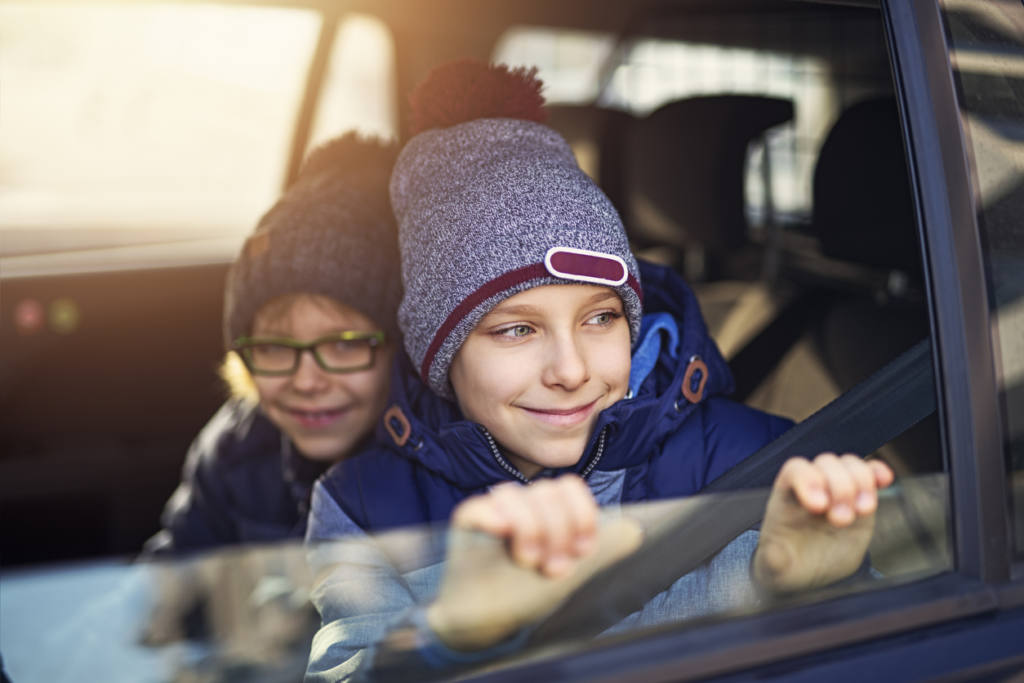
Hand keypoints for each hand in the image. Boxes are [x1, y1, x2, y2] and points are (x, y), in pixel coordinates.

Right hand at [427, 475, 641, 649]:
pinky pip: (480, 507)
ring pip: (516, 496)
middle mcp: (521, 504)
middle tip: (553, 567)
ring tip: (529, 562)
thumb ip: (605, 549)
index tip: (582, 550)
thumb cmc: (528, 593)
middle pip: (547, 493)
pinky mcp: (467, 520)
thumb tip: (635, 529)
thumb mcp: (575, 572)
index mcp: (547, 510)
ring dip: (531, 531)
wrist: (489, 621)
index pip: (569, 487)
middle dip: (558, 532)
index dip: (582, 516)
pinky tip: (503, 536)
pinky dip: (496, 518)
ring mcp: (493, 509)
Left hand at [753, 453, 893, 592]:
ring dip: (861, 483)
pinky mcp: (858, 500)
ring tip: (862, 510)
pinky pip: (869, 475)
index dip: (808, 479)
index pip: (795, 470)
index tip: (818, 506)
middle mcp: (812, 488)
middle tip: (841, 520)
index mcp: (786, 497)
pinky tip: (884, 480)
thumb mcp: (775, 565)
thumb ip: (772, 559)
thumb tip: (773, 556)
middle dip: (839, 487)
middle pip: (826, 464)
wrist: (809, 573)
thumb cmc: (787, 563)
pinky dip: (877, 473)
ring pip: (849, 465)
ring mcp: (836, 491)